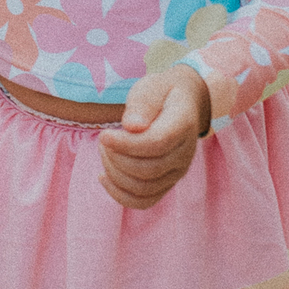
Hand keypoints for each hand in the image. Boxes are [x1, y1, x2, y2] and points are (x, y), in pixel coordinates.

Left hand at [98, 66, 210, 209]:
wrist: (182, 105)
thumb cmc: (161, 94)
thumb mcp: (151, 87)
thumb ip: (143, 104)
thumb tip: (132, 127)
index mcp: (183, 125)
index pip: (157, 144)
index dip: (126, 144)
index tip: (104, 135)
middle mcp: (185, 153)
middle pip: (148, 169)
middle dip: (116, 157)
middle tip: (103, 138)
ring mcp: (177, 172)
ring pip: (143, 188)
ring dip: (114, 173)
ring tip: (105, 151)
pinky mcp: (166, 183)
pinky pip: (144, 201)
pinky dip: (119, 194)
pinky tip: (104, 176)